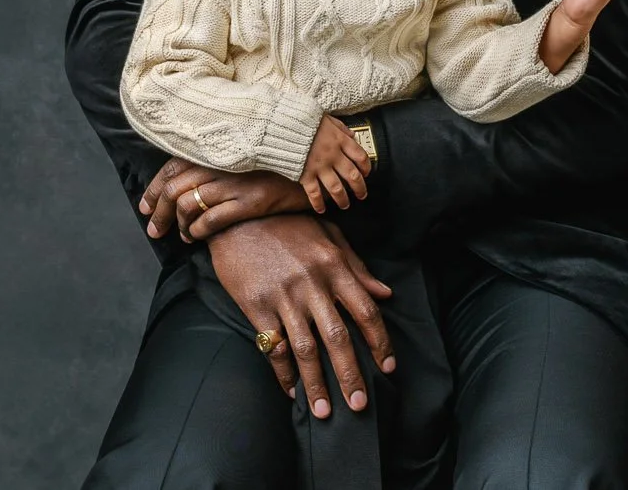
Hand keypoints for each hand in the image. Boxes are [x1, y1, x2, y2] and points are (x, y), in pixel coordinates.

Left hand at [138, 156, 311, 241]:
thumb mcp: (246, 154)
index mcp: (218, 149)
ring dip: (176, 224)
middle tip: (153, 229)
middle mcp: (222, 164)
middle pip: (174, 188)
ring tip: (177, 236)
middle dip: (157, 211)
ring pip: (188, 205)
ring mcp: (235, 182)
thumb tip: (192, 181)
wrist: (317, 162)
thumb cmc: (280, 161)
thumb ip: (220, 162)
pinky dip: (196, 231)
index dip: (154, 188)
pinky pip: (211, 219)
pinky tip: (195, 237)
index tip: (145, 206)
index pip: (172, 166)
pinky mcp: (250, 201)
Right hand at [208, 215, 395, 416]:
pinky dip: (283, 373)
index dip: (380, 343)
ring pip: (306, 350)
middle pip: (338, 338)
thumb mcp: (328, 235)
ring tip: (324, 412)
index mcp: (334, 266)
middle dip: (351, 376)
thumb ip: (357, 267)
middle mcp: (313, 284)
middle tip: (360, 406)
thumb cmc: (288, 224)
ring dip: (317, 385)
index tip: (389, 368)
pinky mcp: (257, 307)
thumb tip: (385, 294)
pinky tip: (292, 391)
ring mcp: (284, 297)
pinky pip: (274, 347)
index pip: (366, 311)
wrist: (238, 215)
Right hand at [300, 115, 373, 213]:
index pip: (360, 156)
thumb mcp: (328, 118)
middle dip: (359, 188)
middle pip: (352, 175)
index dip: (366, 167)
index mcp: (340, 140)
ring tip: (345, 205)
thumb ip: (341, 128)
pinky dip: (318, 203)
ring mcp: (319, 166)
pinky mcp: (305, 174)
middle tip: (362, 195)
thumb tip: (352, 135)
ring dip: (343, 199)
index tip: (366, 173)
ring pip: (337, 188)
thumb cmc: (304, 120)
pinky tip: (321, 209)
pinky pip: (314, 193)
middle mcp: (333, 155)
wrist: (283, 124)